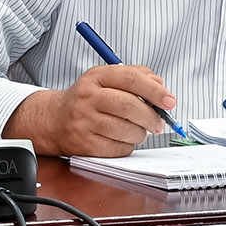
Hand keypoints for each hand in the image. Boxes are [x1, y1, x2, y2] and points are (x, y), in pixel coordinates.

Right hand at [3, 63, 175, 157]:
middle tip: (158, 123)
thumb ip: (135, 76)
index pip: (131, 79)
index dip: (155, 90)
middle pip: (129, 106)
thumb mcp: (106, 79)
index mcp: (97, 76)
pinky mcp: (85, 143)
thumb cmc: (87, 99)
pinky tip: (122, 139)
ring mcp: (85, 121)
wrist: (55, 119)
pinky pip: (118, 149)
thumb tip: (160, 84)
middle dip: (151, 117)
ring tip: (138, 131)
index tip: (170, 101)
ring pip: (126, 130)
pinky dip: (127, 146)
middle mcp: (88, 97)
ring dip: (140, 134)